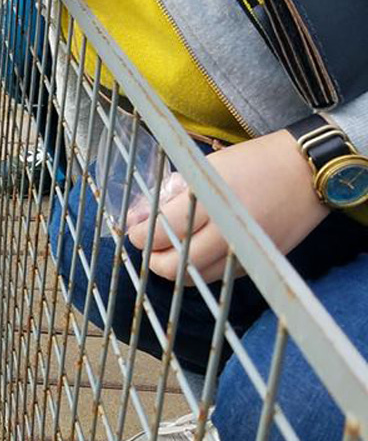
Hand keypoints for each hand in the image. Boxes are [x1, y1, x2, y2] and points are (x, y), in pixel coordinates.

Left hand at [126, 130, 328, 282]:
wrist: (306, 172)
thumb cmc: (253, 162)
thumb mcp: (207, 168)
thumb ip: (172, 194)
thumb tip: (137, 218)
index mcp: (213, 201)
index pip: (166, 232)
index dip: (142, 236)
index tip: (134, 232)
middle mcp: (230, 231)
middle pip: (177, 266)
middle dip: (154, 260)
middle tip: (147, 247)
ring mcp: (246, 250)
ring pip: (196, 277)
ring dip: (174, 269)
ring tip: (168, 251)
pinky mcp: (258, 262)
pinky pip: (219, 276)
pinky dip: (200, 270)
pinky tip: (195, 253)